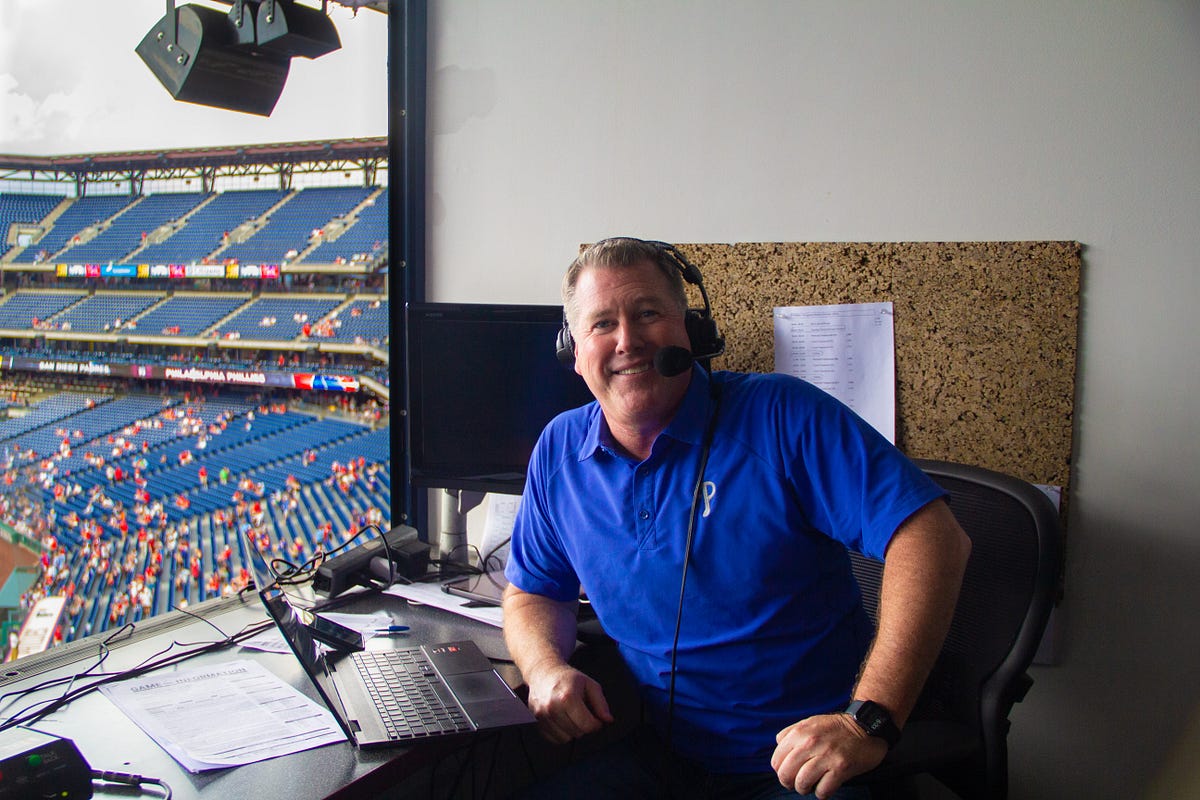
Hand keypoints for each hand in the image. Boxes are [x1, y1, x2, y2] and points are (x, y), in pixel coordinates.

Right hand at [524, 661, 613, 743]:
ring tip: (571, 716)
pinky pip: (554, 739)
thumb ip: (601, 703)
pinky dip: (561, 733)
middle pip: (577, 733)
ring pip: (565, 738)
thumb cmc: (568, 678)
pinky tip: (562, 720)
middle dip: (584, 726)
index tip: (597, 718)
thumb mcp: (590, 684)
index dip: (596, 724)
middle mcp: (552, 707)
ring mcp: (542, 715)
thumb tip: (608, 719)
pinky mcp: (536, 721)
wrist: (544, 672)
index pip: (587, 725)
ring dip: (572, 731)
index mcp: (567, 697)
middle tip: (583, 714)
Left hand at [770, 713, 886, 798]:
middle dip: (788, 783)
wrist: (865, 725)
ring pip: (802, 783)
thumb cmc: (836, 728)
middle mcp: (811, 743)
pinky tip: (825, 786)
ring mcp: (826, 756)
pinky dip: (821, 793)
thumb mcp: (810, 722)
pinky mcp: (841, 768)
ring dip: (804, 789)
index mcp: (800, 732)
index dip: (780, 770)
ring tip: (810, 786)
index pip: (777, 760)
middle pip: (786, 773)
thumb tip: (778, 746)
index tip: (789, 772)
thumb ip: (791, 733)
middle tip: (796, 783)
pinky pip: (823, 790)